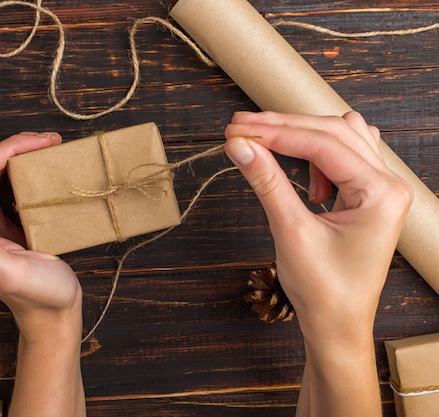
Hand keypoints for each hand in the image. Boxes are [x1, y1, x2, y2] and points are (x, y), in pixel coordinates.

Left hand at [0, 132, 82, 338]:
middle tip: (51, 139)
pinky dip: (27, 171)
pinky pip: (9, 186)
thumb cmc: (37, 295)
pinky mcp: (3, 221)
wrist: (54, 312)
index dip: (9, 149)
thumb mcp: (7, 273)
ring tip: (51, 146)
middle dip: (16, 147)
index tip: (44, 141)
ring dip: (21, 155)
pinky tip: (45, 166)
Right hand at [224, 111, 411, 416]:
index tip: (238, 130)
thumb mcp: (290, 232)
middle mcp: (389, 184)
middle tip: (241, 129)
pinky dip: (318, 155)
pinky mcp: (370, 194)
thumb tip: (240, 147)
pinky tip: (305, 181)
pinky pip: (346, 155)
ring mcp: (382, 188)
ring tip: (270, 151)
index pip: (322, 145)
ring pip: (341, 137)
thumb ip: (267, 182)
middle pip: (333, 132)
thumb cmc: (323, 289)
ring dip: (303, 138)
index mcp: (381, 193)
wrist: (337, 324)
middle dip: (285, 128)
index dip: (276, 133)